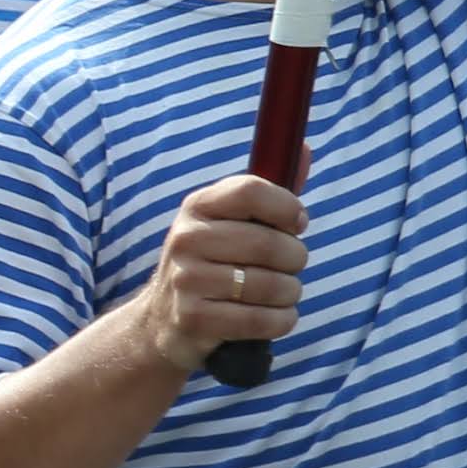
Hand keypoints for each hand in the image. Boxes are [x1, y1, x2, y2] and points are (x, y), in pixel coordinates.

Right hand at [132, 173, 305, 375]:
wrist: (162, 320)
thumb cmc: (212, 264)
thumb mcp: (229, 223)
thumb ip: (268, 192)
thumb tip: (305, 147)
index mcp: (197, 207)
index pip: (251, 191)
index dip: (287, 207)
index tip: (297, 224)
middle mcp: (186, 239)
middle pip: (269, 243)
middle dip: (295, 259)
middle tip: (289, 266)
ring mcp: (186, 280)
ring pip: (272, 285)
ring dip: (290, 293)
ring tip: (279, 294)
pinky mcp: (193, 318)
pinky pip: (262, 320)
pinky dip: (281, 320)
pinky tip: (273, 316)